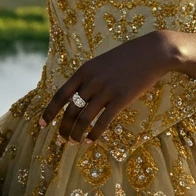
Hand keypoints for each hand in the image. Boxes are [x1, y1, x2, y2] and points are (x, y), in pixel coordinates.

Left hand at [38, 32, 174, 144]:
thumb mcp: (102, 62)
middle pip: (71, 110)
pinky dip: (94, 134)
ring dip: (76, 134)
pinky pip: (103, 121)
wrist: (153, 52)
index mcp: (84, 70)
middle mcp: (92, 81)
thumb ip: (89, 77)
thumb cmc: (128, 57)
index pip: (60, 95)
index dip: (49, 111)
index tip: (42, 124)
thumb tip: (77, 97)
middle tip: (61, 140)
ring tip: (74, 143)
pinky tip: (90, 141)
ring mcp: (106, 90)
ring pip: (84, 118)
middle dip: (64, 127)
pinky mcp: (121, 99)